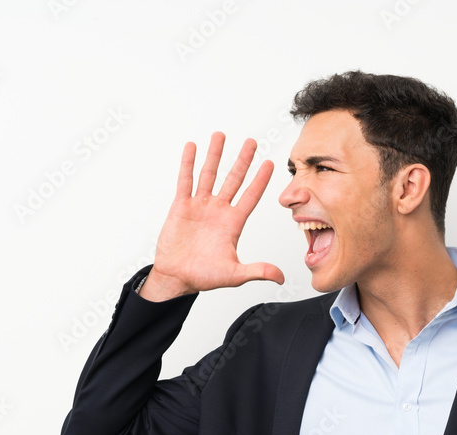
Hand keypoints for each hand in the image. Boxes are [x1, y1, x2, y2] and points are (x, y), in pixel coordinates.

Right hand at [139, 132, 282, 300]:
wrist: (176, 278)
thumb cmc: (203, 276)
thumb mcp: (234, 275)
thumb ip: (257, 271)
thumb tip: (280, 278)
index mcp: (233, 224)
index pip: (251, 196)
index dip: (260, 180)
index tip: (270, 164)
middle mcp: (218, 210)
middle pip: (234, 179)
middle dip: (242, 160)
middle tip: (251, 141)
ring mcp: (200, 206)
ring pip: (209, 175)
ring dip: (215, 155)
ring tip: (221, 135)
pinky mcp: (181, 206)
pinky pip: (185, 181)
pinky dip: (188, 164)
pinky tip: (192, 147)